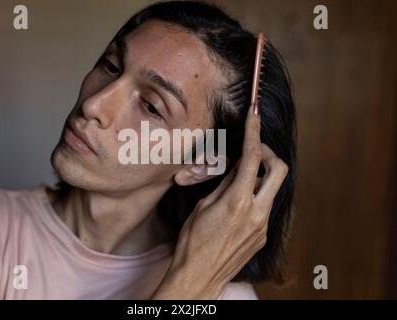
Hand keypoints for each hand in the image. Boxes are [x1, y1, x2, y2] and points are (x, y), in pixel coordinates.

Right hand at [151, 102, 288, 298]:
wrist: (198, 276)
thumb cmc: (192, 242)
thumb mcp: (203, 207)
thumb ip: (225, 185)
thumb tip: (236, 168)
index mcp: (238, 201)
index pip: (251, 157)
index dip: (254, 132)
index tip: (254, 116)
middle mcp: (257, 212)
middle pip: (279, 169)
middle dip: (268, 154)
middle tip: (254, 152)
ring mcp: (263, 226)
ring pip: (271, 189)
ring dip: (260, 178)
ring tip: (238, 182)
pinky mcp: (262, 236)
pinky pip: (265, 207)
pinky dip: (255, 197)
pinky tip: (237, 205)